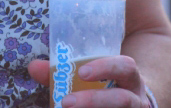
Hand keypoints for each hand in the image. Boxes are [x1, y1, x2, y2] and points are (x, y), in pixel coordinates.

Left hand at [28, 56, 151, 107]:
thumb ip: (64, 71)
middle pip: (123, 100)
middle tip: (66, 102)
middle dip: (94, 100)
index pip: (125, 67)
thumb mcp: (94, 74)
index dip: (106, 68)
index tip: (82, 72)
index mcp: (130, 77)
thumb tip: (33, 67)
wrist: (132, 104)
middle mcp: (136, 99)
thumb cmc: (107, 85)